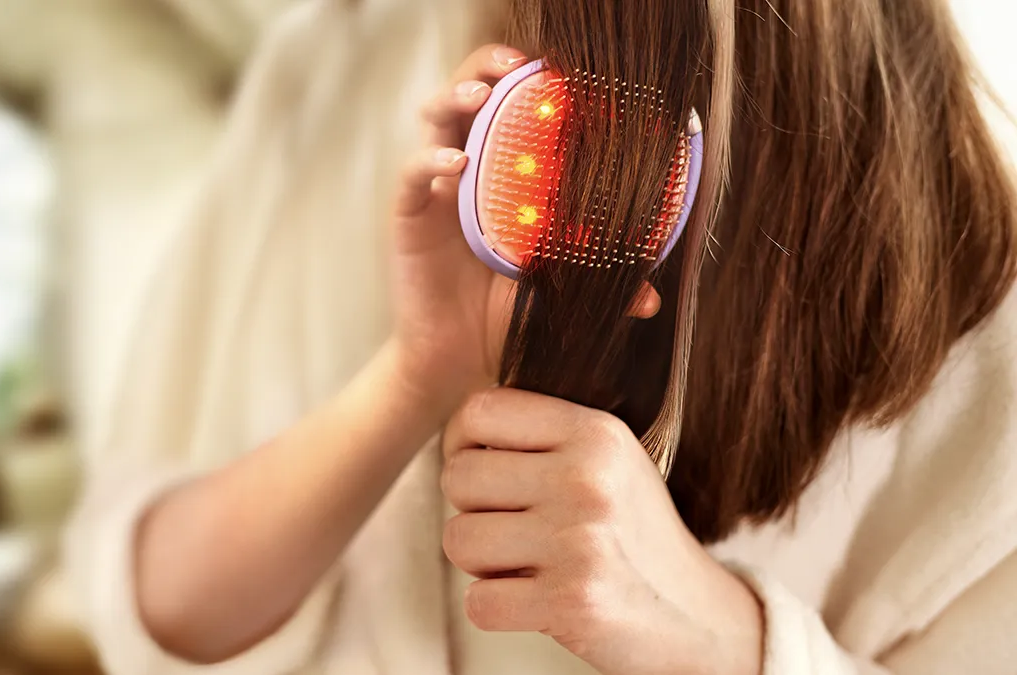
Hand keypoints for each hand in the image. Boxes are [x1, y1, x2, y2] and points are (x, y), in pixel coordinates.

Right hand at [390, 45, 661, 412]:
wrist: (459, 362)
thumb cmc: (507, 318)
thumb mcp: (561, 293)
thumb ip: (602, 284)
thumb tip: (653, 297)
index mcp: (503, 177)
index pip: (510, 108)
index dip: (528, 80)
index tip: (560, 69)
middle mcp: (466, 171)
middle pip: (467, 94)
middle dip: (487, 68)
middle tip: (515, 64)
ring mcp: (434, 190)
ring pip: (433, 118)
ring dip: (455, 95)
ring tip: (480, 95)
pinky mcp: (409, 214)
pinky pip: (413, 173)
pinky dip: (431, 160)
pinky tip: (457, 163)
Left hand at [441, 388, 763, 674]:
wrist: (696, 617)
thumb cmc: (630, 534)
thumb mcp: (606, 461)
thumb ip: (540, 436)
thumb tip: (455, 434)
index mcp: (595, 433)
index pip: (480, 411)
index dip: (461, 443)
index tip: (480, 467)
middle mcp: (589, 479)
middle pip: (458, 477)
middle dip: (472, 508)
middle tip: (512, 527)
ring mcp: (580, 541)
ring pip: (458, 539)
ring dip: (480, 562)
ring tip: (524, 562)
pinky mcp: (571, 602)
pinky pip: (478, 601)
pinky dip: (495, 608)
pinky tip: (533, 599)